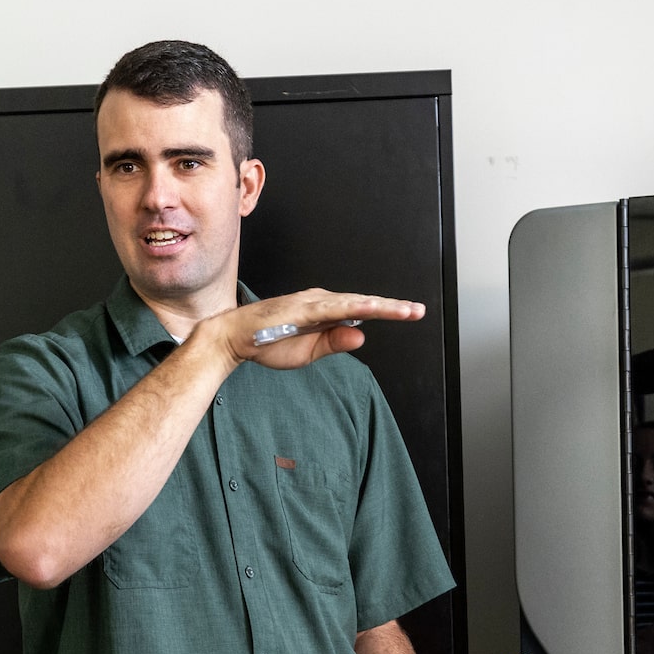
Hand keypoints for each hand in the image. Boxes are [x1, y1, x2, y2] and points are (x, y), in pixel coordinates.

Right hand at [196, 290, 425, 370]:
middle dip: (392, 307)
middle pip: (363, 303)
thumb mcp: (310, 351)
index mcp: (324, 311)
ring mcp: (311, 303)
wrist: (235, 339)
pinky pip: (331, 308)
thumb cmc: (268, 343)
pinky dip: (352, 307)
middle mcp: (320, 301)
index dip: (386, 310)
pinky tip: (370, 308)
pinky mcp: (300, 309)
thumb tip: (362, 335)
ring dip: (379, 306)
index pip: (361, 310)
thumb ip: (335, 342)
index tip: (411, 313)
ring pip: (352, 302)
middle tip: (418, 311)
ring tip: (405, 311)